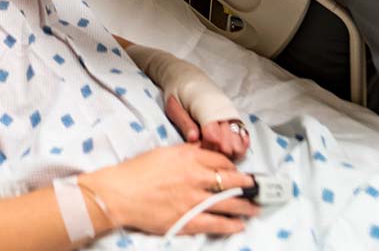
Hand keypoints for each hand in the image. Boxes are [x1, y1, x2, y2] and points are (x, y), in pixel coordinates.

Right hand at [83, 144, 256, 236]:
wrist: (121, 193)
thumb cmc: (139, 170)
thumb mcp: (165, 152)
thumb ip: (187, 153)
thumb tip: (201, 153)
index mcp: (190, 157)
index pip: (220, 160)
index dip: (233, 166)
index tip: (239, 171)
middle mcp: (196, 176)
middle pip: (230, 179)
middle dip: (247, 184)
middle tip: (257, 187)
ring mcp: (194, 199)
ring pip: (228, 202)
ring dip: (244, 205)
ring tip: (255, 207)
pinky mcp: (188, 219)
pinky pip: (215, 223)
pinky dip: (230, 225)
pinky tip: (239, 226)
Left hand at [165, 95, 250, 158]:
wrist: (186, 76)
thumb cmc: (177, 91)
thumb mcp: (173, 106)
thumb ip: (184, 123)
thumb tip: (193, 139)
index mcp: (203, 107)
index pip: (212, 134)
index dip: (207, 147)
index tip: (200, 149)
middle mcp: (220, 109)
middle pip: (227, 139)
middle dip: (219, 151)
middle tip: (208, 153)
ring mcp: (228, 110)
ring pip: (237, 136)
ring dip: (231, 149)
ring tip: (222, 153)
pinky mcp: (232, 112)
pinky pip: (242, 129)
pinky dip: (242, 140)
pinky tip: (238, 148)